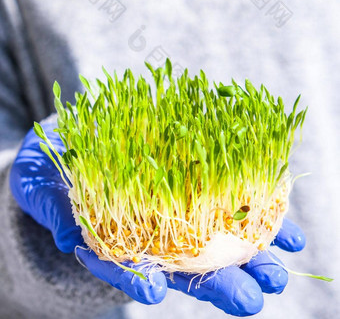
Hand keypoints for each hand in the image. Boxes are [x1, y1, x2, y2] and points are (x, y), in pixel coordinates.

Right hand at [10, 119, 305, 314]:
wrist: (74, 138)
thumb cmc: (50, 166)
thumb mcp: (39, 183)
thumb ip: (51, 208)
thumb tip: (65, 237)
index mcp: (106, 238)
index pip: (122, 266)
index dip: (135, 278)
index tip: (155, 293)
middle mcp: (146, 235)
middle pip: (182, 266)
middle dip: (216, 284)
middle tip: (249, 299)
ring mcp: (173, 214)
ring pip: (213, 243)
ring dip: (248, 257)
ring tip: (277, 272)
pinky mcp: (194, 188)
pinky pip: (227, 204)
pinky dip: (258, 215)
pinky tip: (287, 230)